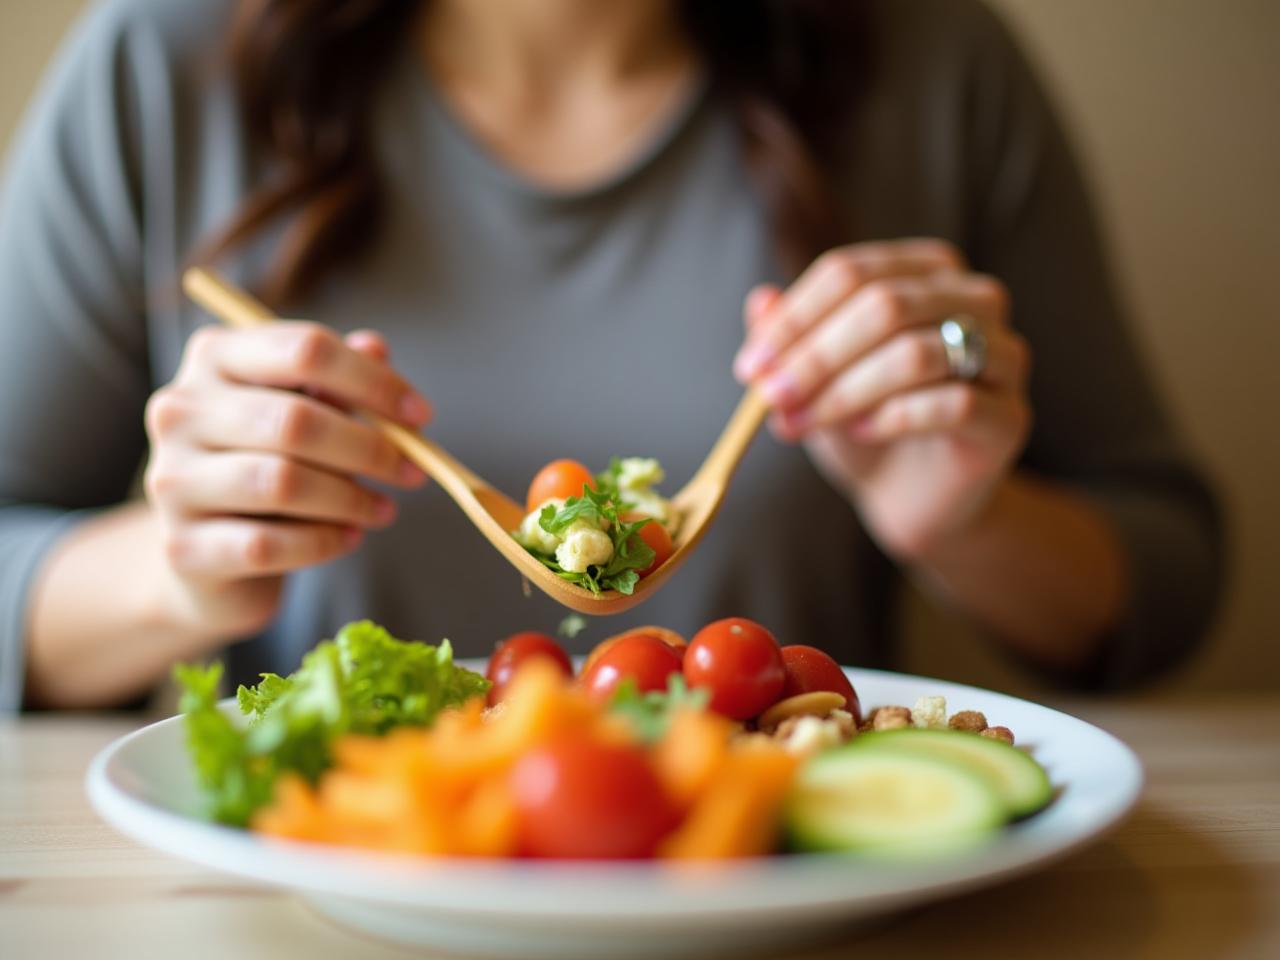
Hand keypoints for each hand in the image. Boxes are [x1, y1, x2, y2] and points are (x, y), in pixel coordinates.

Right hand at [144, 323, 430, 637]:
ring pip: (282, 483)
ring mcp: (173, 479)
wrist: (210, 556)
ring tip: (382, 509)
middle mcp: (180, 411)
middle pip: (296, 420)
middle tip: (412, 472)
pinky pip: (269, 544)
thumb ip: (337, 381)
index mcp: (214, 358)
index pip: (305, 350)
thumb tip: (376, 347)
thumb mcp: (304, 413)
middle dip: (369, 449)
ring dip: (350, 498)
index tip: (420, 415)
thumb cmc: (268, 465)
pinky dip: (324, 542)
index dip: (374, 382)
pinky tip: (349, 538)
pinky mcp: (184, 547)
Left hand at [734, 239, 1031, 561]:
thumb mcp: (815, 378)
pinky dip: (893, 418)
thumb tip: (759, 301)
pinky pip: (951, 404)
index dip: (794, 318)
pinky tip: (862, 434)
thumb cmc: (862, 422)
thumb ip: (790, 337)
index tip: (749, 367)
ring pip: (915, 354)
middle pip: (884, 305)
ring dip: (843, 392)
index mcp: (927, 271)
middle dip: (814, 357)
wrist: (911, 497)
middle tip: (769, 398)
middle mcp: (976, 299)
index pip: (851, 272)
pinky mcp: (1008, 416)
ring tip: (801, 423)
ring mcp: (1002, 355)